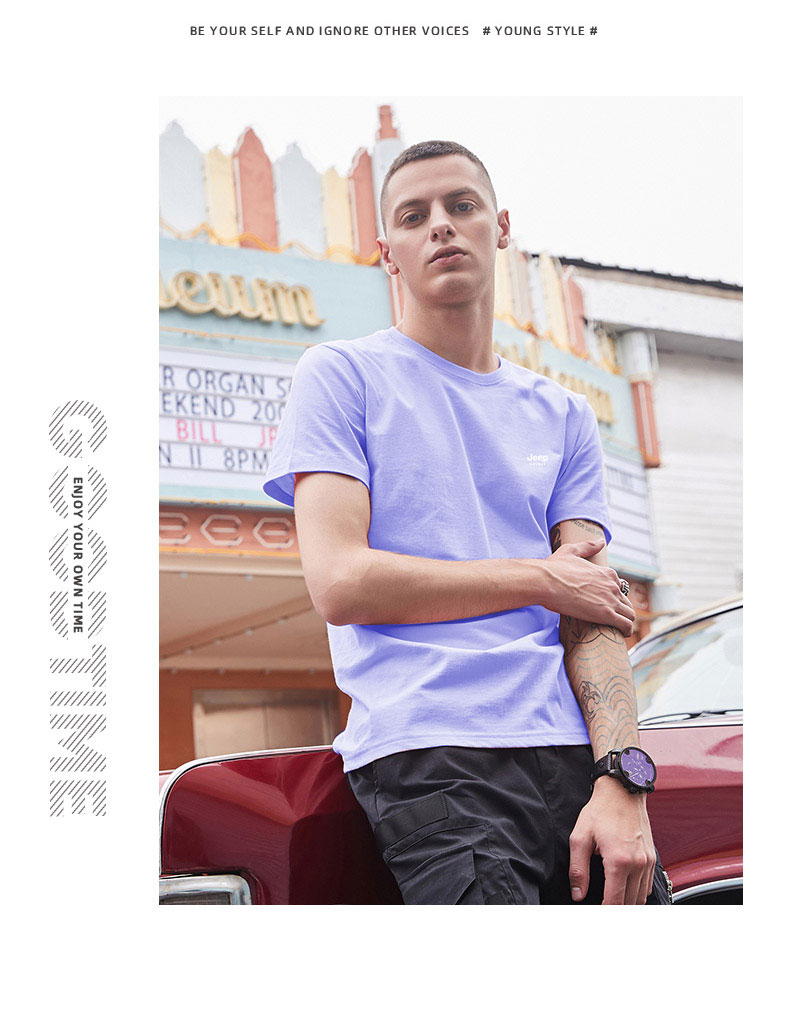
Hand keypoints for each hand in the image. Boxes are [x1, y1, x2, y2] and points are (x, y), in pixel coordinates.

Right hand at [539, 538, 635, 635]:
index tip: (604, 603)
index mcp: (606, 572)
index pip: (619, 587)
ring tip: (617, 629)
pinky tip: (622, 634)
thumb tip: (601, 541)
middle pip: (626, 601)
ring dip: (626, 621)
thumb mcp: (571, 551)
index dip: (612, 596)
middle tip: (610, 618)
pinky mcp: (606, 614)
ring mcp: (610, 599)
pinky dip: (626, 631)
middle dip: (620, 610)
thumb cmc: (554, 567)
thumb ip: (588, 546)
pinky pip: (626, 625)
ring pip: (630, 614)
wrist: (545, 582)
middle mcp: (612, 585)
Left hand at [568, 776, 655, 903]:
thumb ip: (578, 869)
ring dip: (628, 904)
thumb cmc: (600, 811)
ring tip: (612, 905)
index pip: (614, 902)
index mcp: (619, 861)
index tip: (597, 916)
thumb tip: (578, 894)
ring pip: (641, 897)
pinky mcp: (652, 857)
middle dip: (617, 910)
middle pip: (630, 904)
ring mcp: (648, 861)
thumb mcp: (580, 837)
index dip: (605, 913)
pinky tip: (625, 892)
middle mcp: (638, 864)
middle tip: (603, 912)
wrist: (622, 791)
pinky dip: (638, 893)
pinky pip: (647, 885)